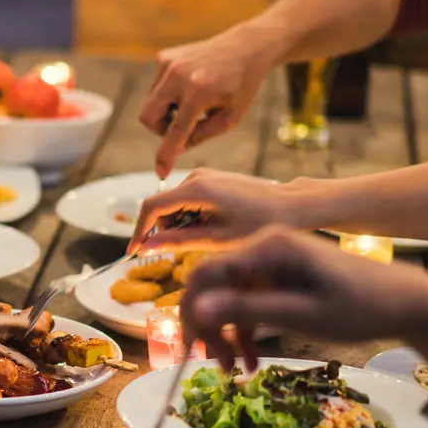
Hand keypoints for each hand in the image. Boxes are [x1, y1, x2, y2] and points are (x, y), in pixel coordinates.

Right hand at [127, 168, 296, 254]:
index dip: (139, 231)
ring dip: (180, 226)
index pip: (151, 207)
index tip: (134, 252)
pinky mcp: (212, 179)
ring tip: (207, 240)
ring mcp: (205, 176)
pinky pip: (188, 200)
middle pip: (162, 207)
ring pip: (174, 205)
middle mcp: (196, 176)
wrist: (292, 205)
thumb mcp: (219, 239)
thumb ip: (179, 242)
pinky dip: (191, 218)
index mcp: (197, 188)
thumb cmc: (261, 224)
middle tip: (185, 251)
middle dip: (165, 231)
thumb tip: (147, 248)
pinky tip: (213, 229)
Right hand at [139, 22, 281, 177]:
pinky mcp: (164, 57)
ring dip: (167, 111)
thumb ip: (202, 135)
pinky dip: (168, 94)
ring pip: (150, 103)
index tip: (160, 171)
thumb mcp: (231, 117)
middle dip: (160, 129)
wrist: (245, 47)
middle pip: (148, 116)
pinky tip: (189, 87)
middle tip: (180, 128)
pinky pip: (156, 88)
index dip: (166, 154)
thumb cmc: (241, 85)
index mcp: (200, 91)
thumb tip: (174, 148)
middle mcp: (179, 75)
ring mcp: (168, 64)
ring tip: (192, 104)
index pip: (176, 130)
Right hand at [179, 226, 427, 376]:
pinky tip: (251, 361)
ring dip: (226, 334)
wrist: (407, 303)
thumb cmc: (360, 307)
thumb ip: (246, 309)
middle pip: (212, 286)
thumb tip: (195, 310)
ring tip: (236, 372)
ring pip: (228, 298)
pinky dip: (246, 331)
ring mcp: (272, 262)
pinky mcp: (281, 277)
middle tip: (212, 365)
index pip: (205, 273)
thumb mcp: (301, 314)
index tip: (190, 349)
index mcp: (267, 247)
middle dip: (207, 327)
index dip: (190, 311)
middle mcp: (263, 247)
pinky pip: (249, 302)